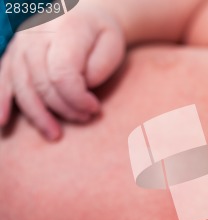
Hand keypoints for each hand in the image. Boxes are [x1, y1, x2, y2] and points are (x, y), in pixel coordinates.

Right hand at [0, 3, 124, 139]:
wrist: (87, 14)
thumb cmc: (102, 35)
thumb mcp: (112, 46)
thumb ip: (97, 68)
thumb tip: (80, 89)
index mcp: (64, 29)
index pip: (62, 73)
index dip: (77, 98)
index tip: (95, 108)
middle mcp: (36, 35)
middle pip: (41, 83)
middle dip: (64, 108)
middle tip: (85, 118)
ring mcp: (20, 44)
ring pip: (22, 86)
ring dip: (38, 115)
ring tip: (55, 134)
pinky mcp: (13, 55)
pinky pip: (3, 80)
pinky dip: (2, 102)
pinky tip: (4, 122)